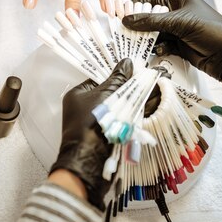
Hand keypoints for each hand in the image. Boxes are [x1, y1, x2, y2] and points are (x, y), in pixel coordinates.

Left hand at [50, 58, 132, 209]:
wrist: (90, 159)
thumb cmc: (94, 122)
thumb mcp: (107, 95)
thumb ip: (118, 79)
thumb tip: (128, 62)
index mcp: (77, 95)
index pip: (98, 79)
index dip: (115, 76)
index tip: (132, 73)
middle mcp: (81, 108)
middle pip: (106, 94)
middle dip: (123, 91)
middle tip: (140, 84)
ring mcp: (90, 123)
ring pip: (113, 109)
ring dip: (127, 105)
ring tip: (144, 97)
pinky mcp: (100, 136)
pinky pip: (115, 122)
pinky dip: (126, 118)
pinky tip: (139, 114)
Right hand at [122, 0, 221, 100]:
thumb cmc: (213, 31)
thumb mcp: (180, 22)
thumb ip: (153, 22)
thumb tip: (128, 20)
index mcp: (181, 1)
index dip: (138, 4)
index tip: (122, 11)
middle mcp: (179, 15)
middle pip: (152, 18)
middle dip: (140, 25)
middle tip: (124, 30)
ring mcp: (180, 33)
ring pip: (156, 34)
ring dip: (148, 39)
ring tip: (136, 44)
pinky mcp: (181, 48)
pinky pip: (163, 47)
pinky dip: (158, 49)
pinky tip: (156, 52)